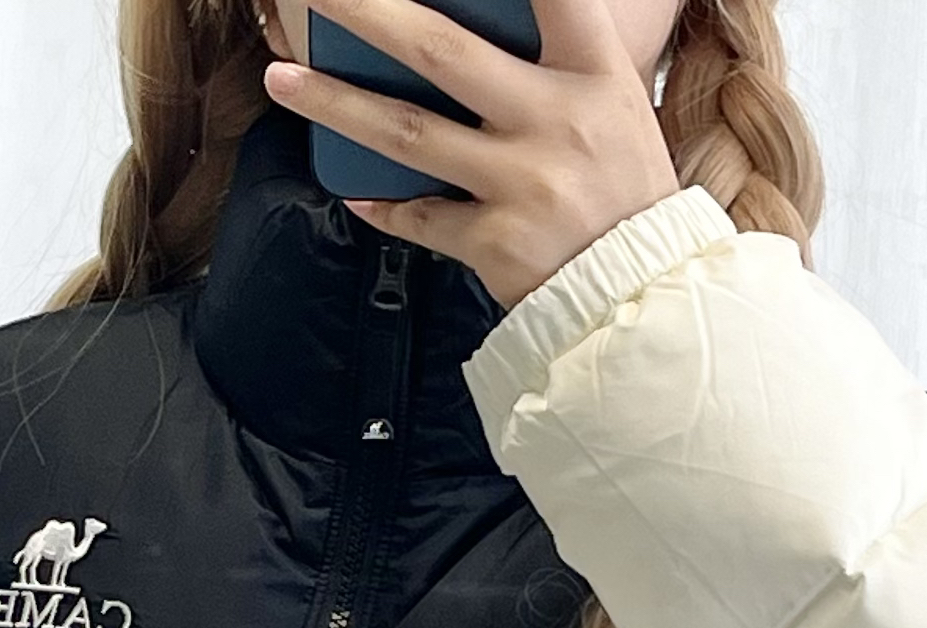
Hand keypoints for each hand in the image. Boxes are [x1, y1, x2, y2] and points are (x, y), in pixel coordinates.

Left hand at [262, 1, 681, 311]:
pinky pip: (420, 217)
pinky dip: (381, 204)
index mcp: (595, 72)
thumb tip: (472, 23)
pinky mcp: (497, 243)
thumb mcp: (614, 106)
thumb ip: (562, 56)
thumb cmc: (624, 195)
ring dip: (335, 103)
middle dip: (367, 11)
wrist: (644, 299)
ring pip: (407, 132)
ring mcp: (523, 182)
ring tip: (282, 77)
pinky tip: (349, 187)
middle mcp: (557, 118)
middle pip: (440, 49)